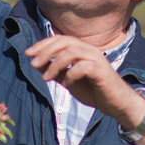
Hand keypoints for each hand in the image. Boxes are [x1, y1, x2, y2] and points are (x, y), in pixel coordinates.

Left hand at [25, 35, 144, 127]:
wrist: (116, 104)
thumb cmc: (93, 91)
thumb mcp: (68, 80)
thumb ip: (55, 71)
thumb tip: (36, 63)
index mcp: (81, 50)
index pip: (60, 39)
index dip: (43, 44)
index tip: (28, 53)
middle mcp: (89, 50)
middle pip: (64, 42)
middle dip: (46, 51)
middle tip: (33, 63)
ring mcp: (97, 59)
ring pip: (72, 51)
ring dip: (55, 63)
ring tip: (46, 78)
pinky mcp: (102, 70)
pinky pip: (83, 67)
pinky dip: (71, 74)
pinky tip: (67, 83)